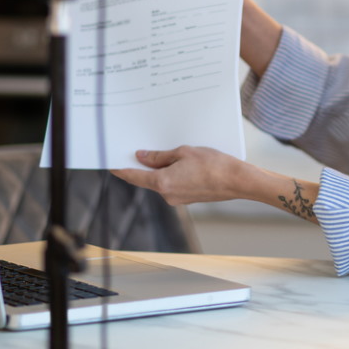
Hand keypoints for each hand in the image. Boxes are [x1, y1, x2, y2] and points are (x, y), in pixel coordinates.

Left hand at [112, 146, 245, 205]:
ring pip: (162, 181)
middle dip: (145, 166)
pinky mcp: (188, 198)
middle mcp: (167, 194)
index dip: (121, 170)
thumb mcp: (183, 153)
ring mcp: (178, 199)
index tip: (111, 164)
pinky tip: (184, 164)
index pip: (134, 176)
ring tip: (173, 153)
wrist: (237, 181)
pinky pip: (174, 185)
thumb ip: (160, 156)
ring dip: (163, 169)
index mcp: (162, 183)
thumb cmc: (213, 165)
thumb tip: (143, 157)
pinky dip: (174, 175)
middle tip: (142, 149)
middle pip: (148, 179)